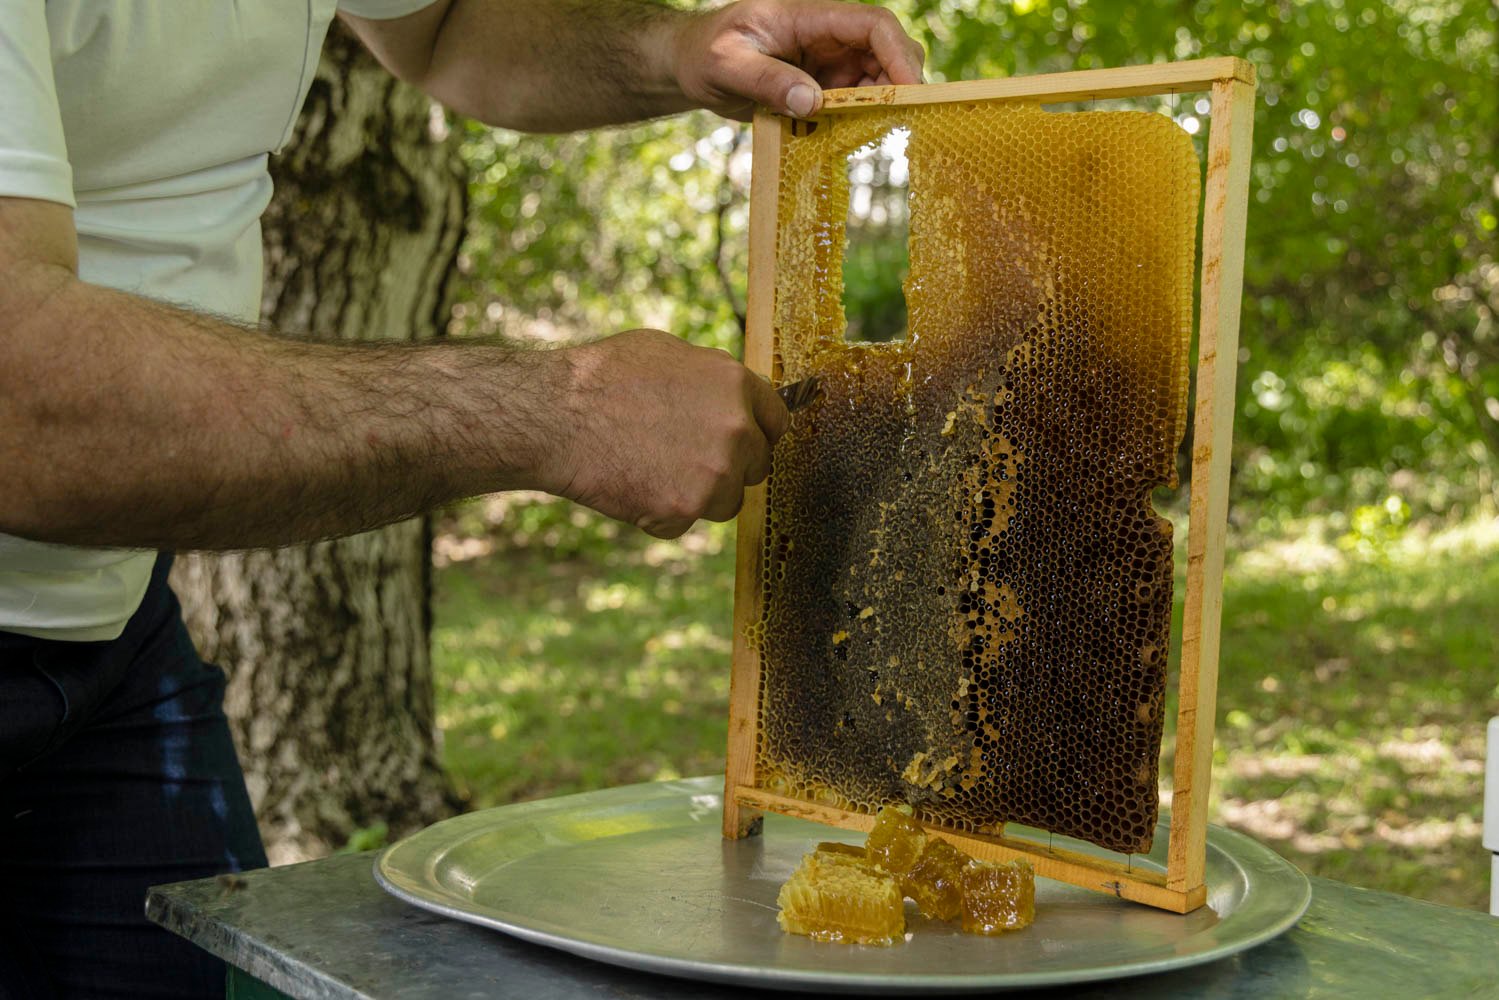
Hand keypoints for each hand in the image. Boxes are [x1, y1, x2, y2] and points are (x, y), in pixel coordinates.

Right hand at [544, 329, 789, 538]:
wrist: (557, 415)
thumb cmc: (603, 376)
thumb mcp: (669, 353)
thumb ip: (713, 379)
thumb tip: (732, 395)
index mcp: (737, 386)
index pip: (777, 420)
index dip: (758, 432)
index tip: (744, 442)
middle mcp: (736, 431)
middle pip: (758, 466)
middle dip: (730, 466)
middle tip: (686, 458)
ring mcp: (713, 475)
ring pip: (726, 501)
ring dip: (699, 495)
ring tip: (653, 469)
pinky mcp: (684, 510)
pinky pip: (685, 523)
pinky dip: (662, 513)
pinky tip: (632, 485)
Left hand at [673, 0, 924, 120]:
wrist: (691, 66)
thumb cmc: (704, 55)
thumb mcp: (727, 65)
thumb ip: (767, 81)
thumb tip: (813, 103)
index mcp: (809, 16)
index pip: (872, 25)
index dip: (898, 54)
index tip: (909, 91)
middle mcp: (827, 36)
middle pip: (887, 51)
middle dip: (899, 85)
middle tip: (895, 124)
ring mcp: (828, 62)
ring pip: (877, 80)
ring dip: (880, 108)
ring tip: (864, 137)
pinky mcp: (822, 87)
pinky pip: (855, 103)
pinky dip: (859, 123)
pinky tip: (846, 141)